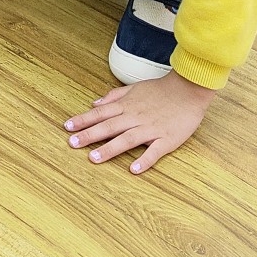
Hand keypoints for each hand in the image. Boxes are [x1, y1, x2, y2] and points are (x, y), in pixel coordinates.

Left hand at [64, 71, 216, 173]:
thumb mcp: (135, 87)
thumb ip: (114, 96)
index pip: (101, 113)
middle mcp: (135, 117)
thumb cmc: (161, 90)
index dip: (83, 120)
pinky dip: (144, 160)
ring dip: (110, 149)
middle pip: (109, 126)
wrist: (189, 90)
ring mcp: (151, 129)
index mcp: (127, 105)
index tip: (67, 127)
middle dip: (89, 135)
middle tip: (72, 143)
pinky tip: (133, 169)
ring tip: (94, 158)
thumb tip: (95, 103)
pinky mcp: (166, 139)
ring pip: (127, 139)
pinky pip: (154, 151)